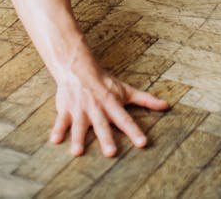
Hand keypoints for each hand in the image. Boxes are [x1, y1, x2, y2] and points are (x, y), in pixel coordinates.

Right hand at [50, 61, 168, 156]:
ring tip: (77, 152)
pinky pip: (61, 121)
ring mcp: (80, 109)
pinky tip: (54, 141)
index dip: (134, 131)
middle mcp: (96, 109)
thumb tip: (166, 105)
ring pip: (79, 126)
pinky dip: (57, 130)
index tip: (142, 143)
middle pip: (102, 126)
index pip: (125, 120)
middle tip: (111, 153)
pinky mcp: (66, 109)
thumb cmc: (104, 83)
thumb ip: (146, 100)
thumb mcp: (126, 90)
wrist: (78, 68)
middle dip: (106, 139)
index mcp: (112, 105)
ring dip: (78, 138)